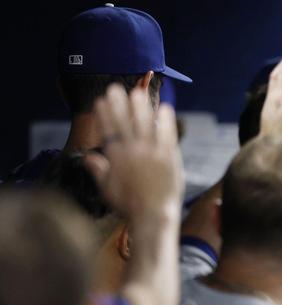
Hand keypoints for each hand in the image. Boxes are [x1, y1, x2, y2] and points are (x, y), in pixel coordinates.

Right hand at [85, 84, 182, 219]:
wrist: (153, 216)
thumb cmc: (129, 206)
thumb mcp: (107, 190)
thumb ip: (98, 170)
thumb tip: (87, 157)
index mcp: (117, 158)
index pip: (108, 130)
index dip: (104, 114)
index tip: (101, 101)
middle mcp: (134, 152)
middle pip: (125, 122)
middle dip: (119, 104)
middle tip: (115, 88)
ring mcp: (153, 153)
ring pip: (146, 124)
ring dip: (141, 107)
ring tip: (137, 92)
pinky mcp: (170, 157)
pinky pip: (168, 134)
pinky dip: (167, 121)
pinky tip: (166, 108)